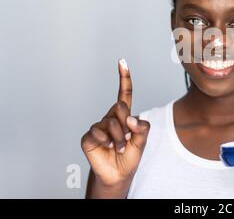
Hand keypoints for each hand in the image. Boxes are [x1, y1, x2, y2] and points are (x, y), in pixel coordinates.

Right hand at [81, 59, 150, 187]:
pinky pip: (98, 132)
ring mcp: (98, 126)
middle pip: (120, 107)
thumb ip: (142, 128)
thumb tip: (130, 118)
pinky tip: (107, 147)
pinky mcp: (88, 136)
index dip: (124, 77)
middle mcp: (110, 117)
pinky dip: (107, 141)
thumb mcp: (142, 141)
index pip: (124, 93)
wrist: (118, 173)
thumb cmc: (130, 156)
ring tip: (119, 148)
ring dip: (120, 138)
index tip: (122, 61)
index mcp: (124, 115)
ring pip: (111, 123)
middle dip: (127, 124)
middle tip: (128, 139)